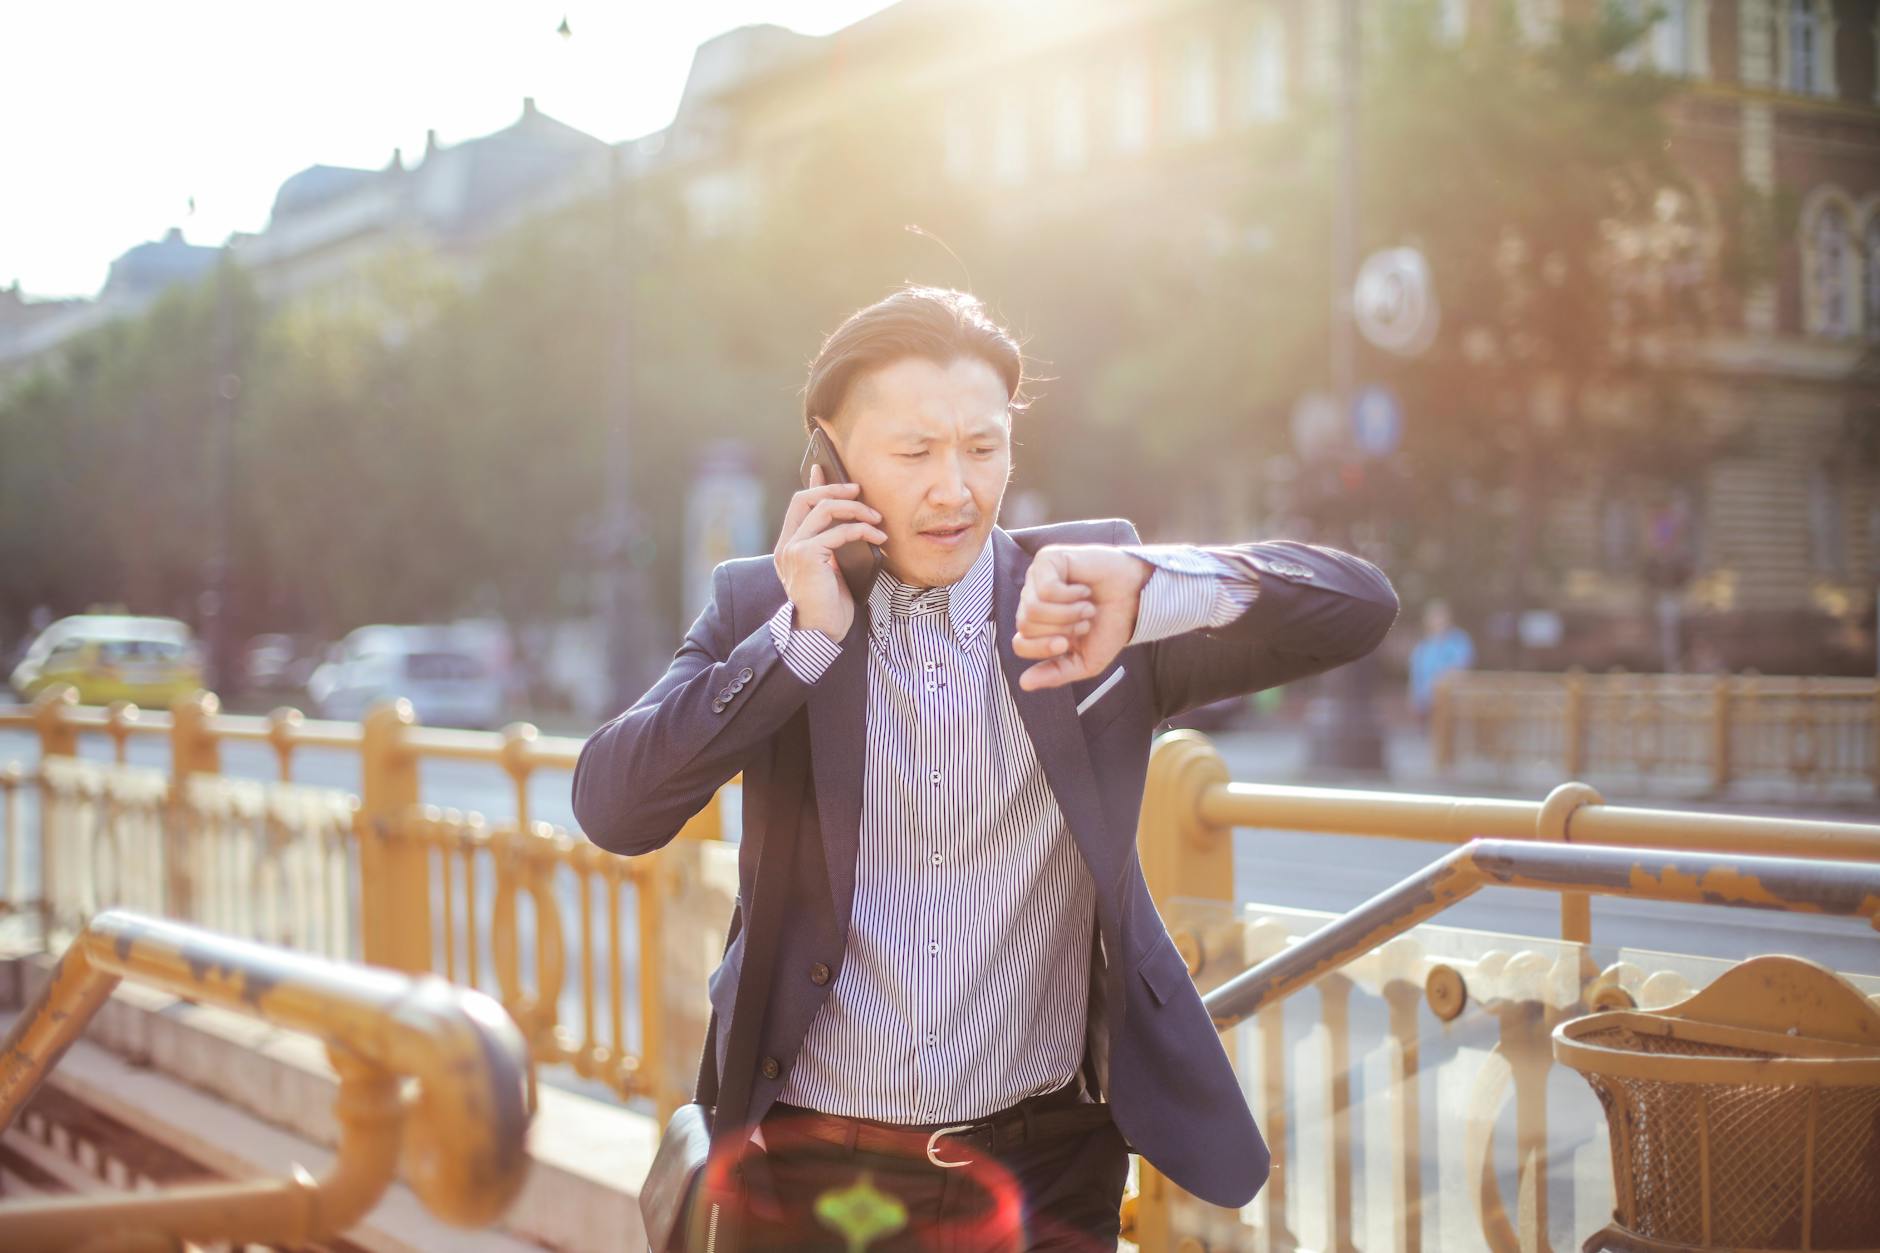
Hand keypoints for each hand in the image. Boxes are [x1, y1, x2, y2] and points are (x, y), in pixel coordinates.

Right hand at [773, 463, 886, 639]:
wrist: (821, 632)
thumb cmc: (831, 604)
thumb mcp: (832, 567)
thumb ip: (832, 542)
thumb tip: (846, 519)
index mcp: (789, 546)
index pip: (798, 504)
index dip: (814, 485)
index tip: (824, 468)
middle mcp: (786, 545)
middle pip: (807, 498)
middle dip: (836, 490)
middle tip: (860, 492)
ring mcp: (793, 550)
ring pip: (824, 509)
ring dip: (855, 509)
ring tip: (876, 519)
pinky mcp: (807, 556)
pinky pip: (838, 532)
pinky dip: (862, 530)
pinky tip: (877, 539)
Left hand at [1013, 544, 1152, 690]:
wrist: (1137, 599)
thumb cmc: (1110, 626)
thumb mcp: (1086, 661)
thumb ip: (1056, 674)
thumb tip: (1024, 684)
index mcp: (1037, 625)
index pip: (1020, 644)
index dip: (1044, 648)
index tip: (1068, 643)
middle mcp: (1032, 600)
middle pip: (1026, 626)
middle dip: (1062, 628)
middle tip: (1084, 620)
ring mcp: (1037, 578)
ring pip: (1034, 608)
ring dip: (1069, 613)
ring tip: (1087, 606)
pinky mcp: (1047, 559)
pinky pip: (1046, 589)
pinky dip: (1071, 595)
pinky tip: (1084, 590)